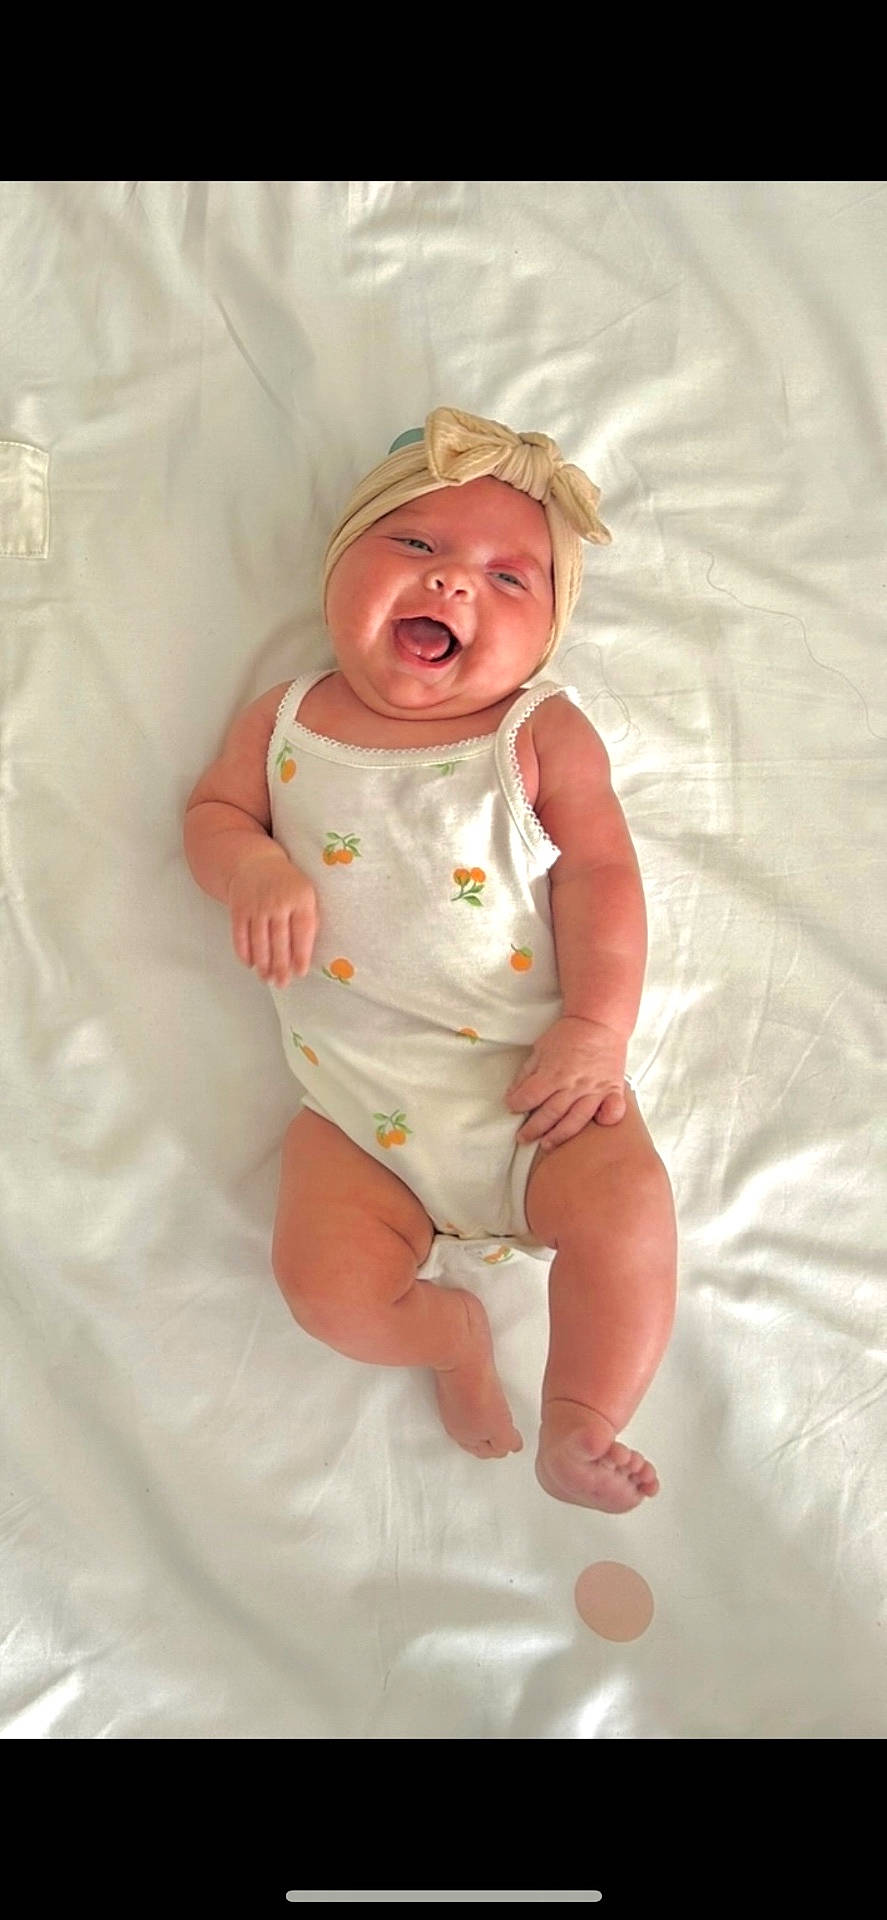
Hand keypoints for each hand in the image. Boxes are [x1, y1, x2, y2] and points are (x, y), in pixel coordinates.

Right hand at [228, 847, 317, 986]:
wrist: (256, 862)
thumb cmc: (287, 885)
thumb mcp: (306, 895)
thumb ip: (309, 921)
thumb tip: (305, 956)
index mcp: (300, 898)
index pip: (302, 931)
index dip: (301, 954)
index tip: (300, 972)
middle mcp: (278, 902)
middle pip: (279, 940)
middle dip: (280, 966)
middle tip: (281, 983)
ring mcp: (256, 905)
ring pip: (259, 941)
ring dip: (262, 964)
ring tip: (266, 979)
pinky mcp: (238, 908)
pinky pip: (240, 935)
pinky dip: (244, 952)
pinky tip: (250, 964)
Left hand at [505, 1016, 627, 1150]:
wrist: (599, 1022)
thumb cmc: (569, 1035)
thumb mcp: (540, 1049)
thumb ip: (527, 1073)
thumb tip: (513, 1094)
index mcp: (553, 1073)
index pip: (529, 1097)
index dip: (516, 1105)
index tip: (512, 1107)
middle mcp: (574, 1085)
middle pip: (550, 1114)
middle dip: (533, 1129)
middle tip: (523, 1137)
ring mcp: (595, 1090)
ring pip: (576, 1120)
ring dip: (560, 1135)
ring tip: (547, 1144)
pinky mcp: (612, 1090)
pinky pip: (612, 1111)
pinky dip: (605, 1120)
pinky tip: (597, 1125)